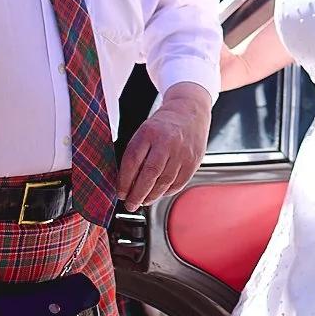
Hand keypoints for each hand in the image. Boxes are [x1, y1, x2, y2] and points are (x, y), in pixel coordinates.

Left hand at [118, 82, 210, 207]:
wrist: (190, 111)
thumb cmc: (163, 125)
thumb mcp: (144, 132)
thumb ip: (136, 154)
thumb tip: (126, 183)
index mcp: (149, 132)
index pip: (132, 161)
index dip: (124, 181)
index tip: (120, 193)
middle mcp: (167, 142)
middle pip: (149, 174)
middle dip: (137, 194)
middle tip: (130, 204)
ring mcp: (182, 152)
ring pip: (164, 182)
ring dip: (151, 196)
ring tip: (143, 201)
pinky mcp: (193, 161)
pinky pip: (178, 183)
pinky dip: (166, 192)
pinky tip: (159, 193)